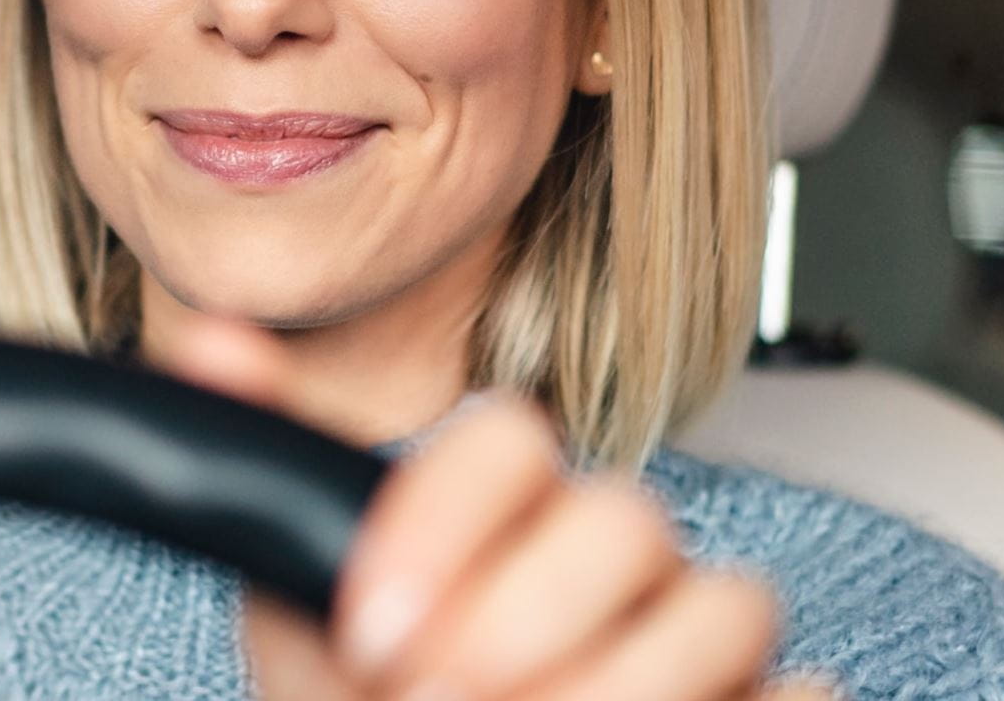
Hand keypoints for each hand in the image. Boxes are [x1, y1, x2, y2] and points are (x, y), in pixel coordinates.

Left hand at [154, 314, 829, 700]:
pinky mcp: (757, 688)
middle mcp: (611, 545)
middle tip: (429, 699)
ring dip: (615, 684)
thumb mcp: (299, 595)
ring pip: (725, 604)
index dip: (444, 527)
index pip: (510, 439)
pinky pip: (790, 686)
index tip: (370, 628)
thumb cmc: (371, 690)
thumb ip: (266, 472)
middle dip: (523, 621)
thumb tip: (212, 339)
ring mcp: (693, 617)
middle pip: (624, 518)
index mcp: (507, 501)